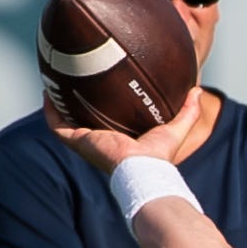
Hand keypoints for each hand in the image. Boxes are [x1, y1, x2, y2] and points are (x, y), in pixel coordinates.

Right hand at [43, 84, 202, 172]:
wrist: (144, 171)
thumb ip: (188, 112)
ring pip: (64, 119)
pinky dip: (50, 110)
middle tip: (71, 76)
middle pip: (81, 117)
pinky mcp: (78, 142)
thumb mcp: (176, 129)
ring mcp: (86, 141)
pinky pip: (57, 125)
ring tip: (52, 79)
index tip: (98, 85)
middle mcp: (98, 139)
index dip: (99, 104)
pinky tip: (47, 92)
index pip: (104, 119)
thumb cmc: (158, 158)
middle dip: (74, 99)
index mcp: (117, 138)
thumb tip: (199, 90)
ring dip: (57, 101)